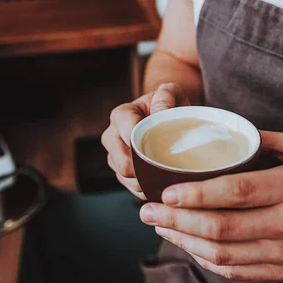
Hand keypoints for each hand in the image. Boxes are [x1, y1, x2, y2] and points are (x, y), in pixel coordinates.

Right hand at [102, 83, 190, 199]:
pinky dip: (145, 190)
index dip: (142, 147)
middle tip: (164, 171)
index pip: (126, 135)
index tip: (162, 150)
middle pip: (121, 162)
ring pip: (124, 178)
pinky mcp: (121, 173)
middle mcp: (111, 137)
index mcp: (120, 115)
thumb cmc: (169, 104)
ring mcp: (114, 156)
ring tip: (164, 179)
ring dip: (144, 182)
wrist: (168, 118)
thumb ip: (166, 95)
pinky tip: (160, 186)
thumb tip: (160, 111)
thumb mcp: (172, 92)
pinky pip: (130, 188)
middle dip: (142, 170)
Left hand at [139, 131, 282, 280]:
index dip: (196, 195)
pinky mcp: (282, 270)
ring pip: (222, 253)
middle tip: (146, 211)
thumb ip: (265, 139)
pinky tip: (187, 246)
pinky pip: (235, 270)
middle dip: (176, 221)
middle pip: (220, 228)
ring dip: (183, 242)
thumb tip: (225, 131)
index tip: (165, 192)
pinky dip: (205, 260)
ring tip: (159, 227)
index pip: (235, 193)